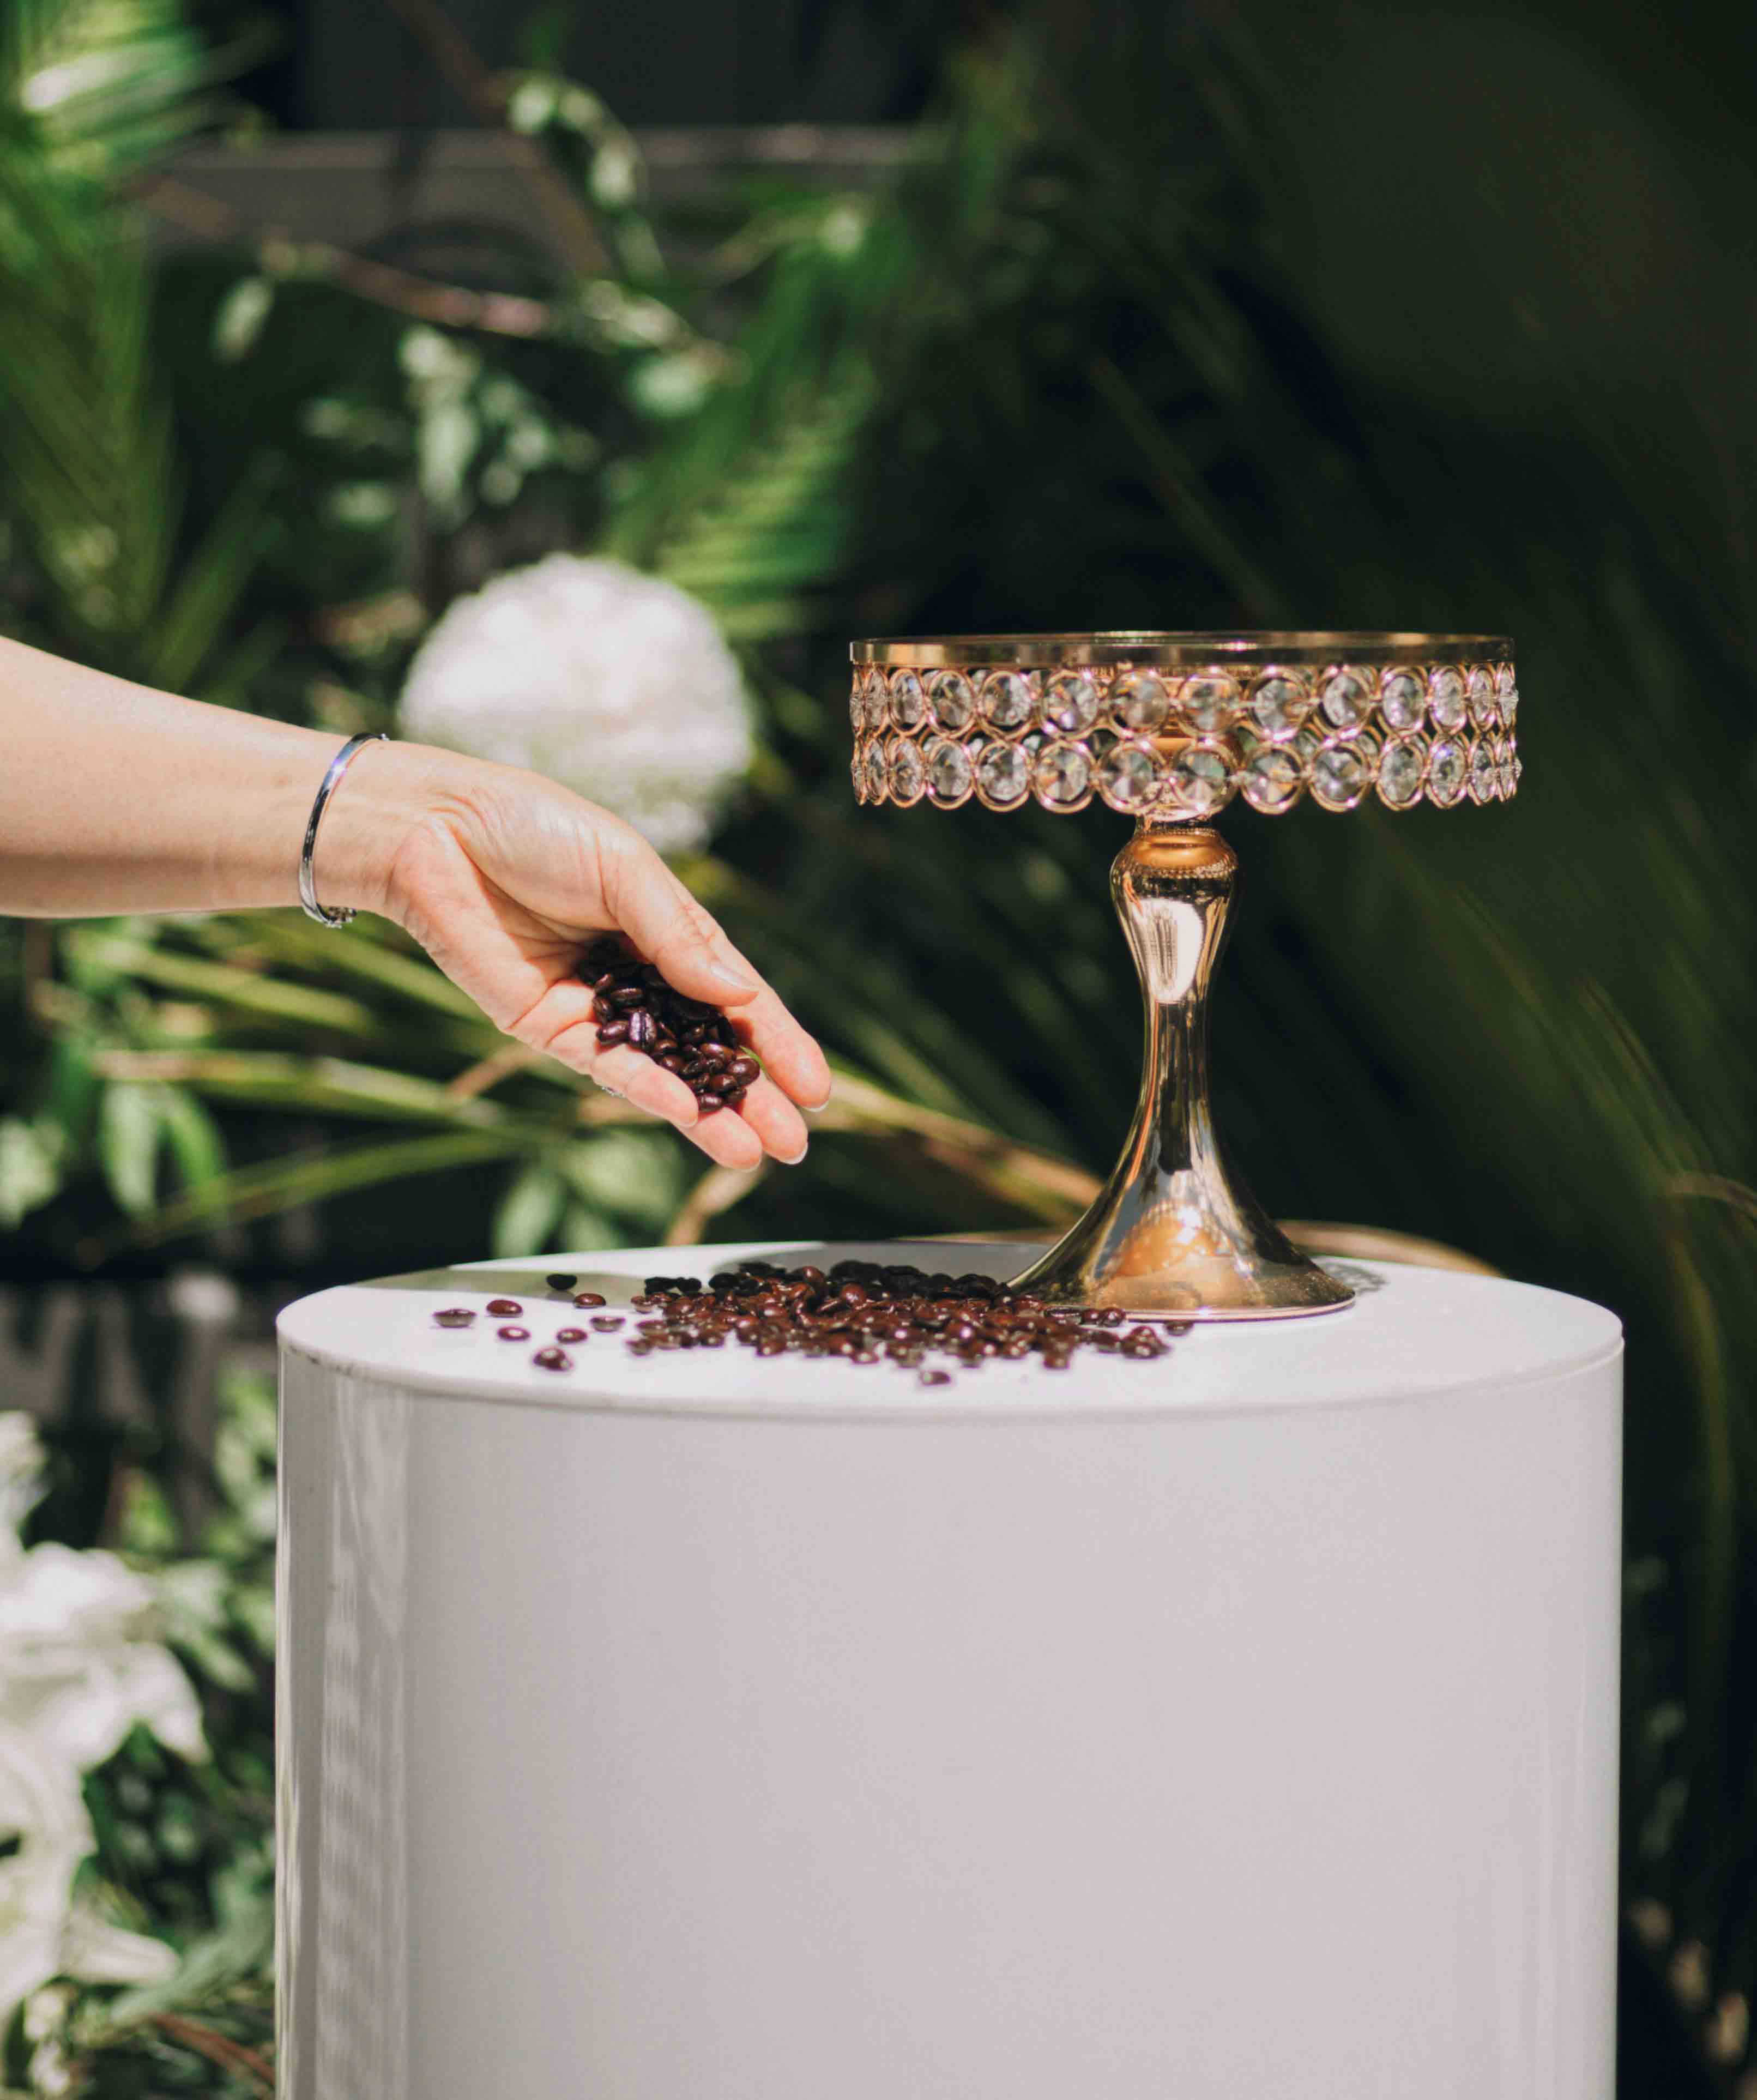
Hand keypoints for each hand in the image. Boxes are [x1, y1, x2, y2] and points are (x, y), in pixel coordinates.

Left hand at [333, 744, 830, 1168]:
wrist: (435, 833)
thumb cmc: (535, 829)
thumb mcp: (624, 867)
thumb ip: (678, 934)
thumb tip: (739, 994)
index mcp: (669, 930)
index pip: (738, 998)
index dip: (779, 1042)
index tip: (818, 1088)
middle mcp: (640, 977)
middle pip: (709, 1047)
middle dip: (753, 1095)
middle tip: (796, 1143)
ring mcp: (597, 1008)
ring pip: (665, 1071)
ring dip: (709, 1113)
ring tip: (756, 1152)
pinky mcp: (548, 1028)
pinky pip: (608, 1068)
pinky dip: (648, 1091)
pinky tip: (689, 1115)